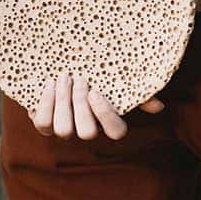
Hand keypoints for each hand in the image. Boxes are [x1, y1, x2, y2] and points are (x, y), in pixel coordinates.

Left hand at [29, 71, 163, 139]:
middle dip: (81, 105)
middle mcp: (86, 129)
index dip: (106, 116)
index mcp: (108, 121)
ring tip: (64, 78)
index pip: (116, 132)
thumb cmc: (97, 75)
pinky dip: (46, 103)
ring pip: (63, 130)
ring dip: (63, 102)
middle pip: (86, 132)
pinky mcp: (44, 123)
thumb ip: (137, 93)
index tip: (96, 92)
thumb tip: (157, 106)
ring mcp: (65, 128)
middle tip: (80, 79)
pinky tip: (50, 84)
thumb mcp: (117, 81)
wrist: (65, 67)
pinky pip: (42, 123)